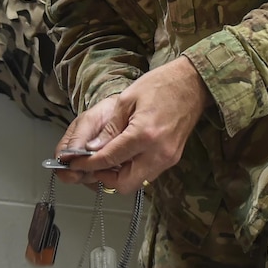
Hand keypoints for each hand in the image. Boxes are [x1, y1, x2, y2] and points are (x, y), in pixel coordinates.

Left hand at [54, 56, 211, 192]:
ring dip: (120, 175)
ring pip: (138, 182)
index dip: (88, 164)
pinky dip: (133, 169)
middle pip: (125, 184)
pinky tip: (125, 154)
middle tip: (92, 164)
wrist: (193, 83)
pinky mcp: (174, 158)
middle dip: (105, 177)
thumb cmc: (160, 85)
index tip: (74, 163)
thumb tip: (91, 148)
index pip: (109, 159)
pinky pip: (148, 173)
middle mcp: (158, 153)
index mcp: (144, 135)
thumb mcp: (127, 99)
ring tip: (107, 157)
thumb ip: (109, 128)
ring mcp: (169, 158)